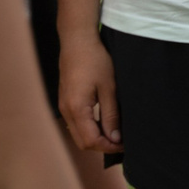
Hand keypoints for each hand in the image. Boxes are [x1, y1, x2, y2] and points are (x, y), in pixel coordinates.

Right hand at [56, 31, 118, 149]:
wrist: (77, 41)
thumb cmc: (95, 60)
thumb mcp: (109, 87)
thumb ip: (111, 115)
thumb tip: (115, 138)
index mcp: (77, 108)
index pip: (91, 141)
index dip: (109, 147)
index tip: (125, 144)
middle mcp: (66, 111)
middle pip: (83, 142)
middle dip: (102, 146)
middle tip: (122, 141)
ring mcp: (63, 106)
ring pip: (78, 134)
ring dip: (96, 138)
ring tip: (115, 133)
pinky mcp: (65, 101)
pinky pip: (76, 124)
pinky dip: (89, 128)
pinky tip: (104, 123)